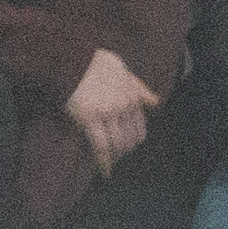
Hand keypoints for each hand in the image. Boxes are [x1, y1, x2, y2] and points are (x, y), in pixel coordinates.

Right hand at [63, 48, 158, 166]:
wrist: (71, 57)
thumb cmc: (94, 63)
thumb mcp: (124, 72)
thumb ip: (140, 89)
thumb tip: (157, 103)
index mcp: (133, 96)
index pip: (139, 128)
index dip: (133, 141)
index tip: (126, 148)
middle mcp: (124, 106)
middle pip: (129, 139)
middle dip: (123, 151)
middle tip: (114, 158)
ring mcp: (108, 112)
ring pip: (117, 144)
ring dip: (114, 157)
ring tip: (108, 163)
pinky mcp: (90, 117)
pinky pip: (101, 145)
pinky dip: (104, 161)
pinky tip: (104, 171)